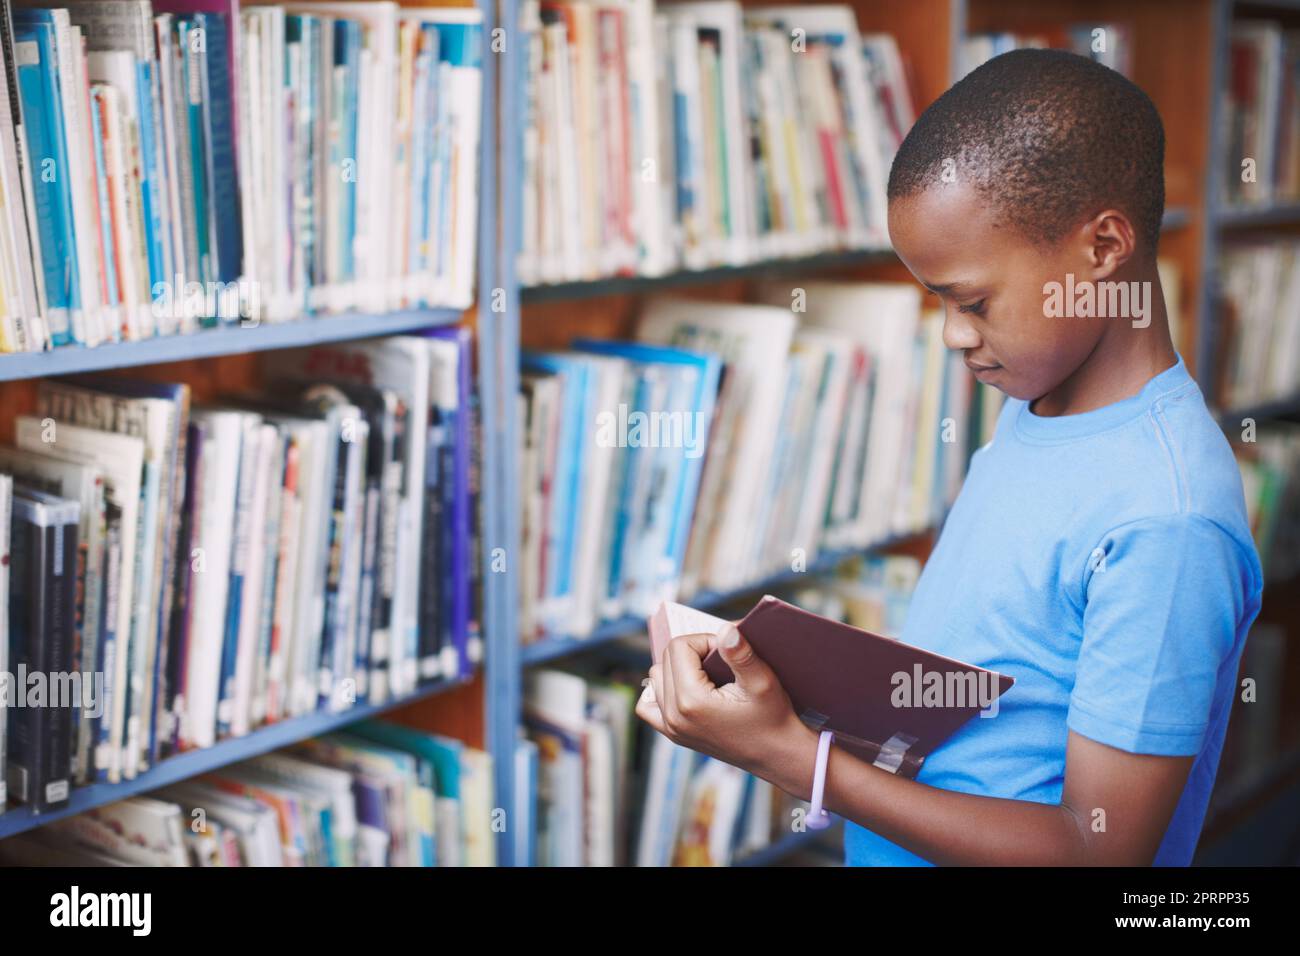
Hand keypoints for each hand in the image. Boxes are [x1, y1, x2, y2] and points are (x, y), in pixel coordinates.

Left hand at [635, 623, 818, 791]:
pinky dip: (662, 691)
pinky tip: (684, 689)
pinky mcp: (673, 735)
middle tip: (720, 661)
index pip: (679, 646)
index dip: (704, 640)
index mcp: (691, 700)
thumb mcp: (762, 681)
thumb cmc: (773, 717)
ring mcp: (671, 728)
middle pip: (665, 659)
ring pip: (656, 677)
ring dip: (678, 668)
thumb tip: (725, 629)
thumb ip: (741, 654)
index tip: (725, 652)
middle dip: (693, 652)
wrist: (776, 754)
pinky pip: (649, 705)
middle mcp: (674, 716)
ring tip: (706, 674)